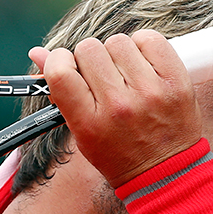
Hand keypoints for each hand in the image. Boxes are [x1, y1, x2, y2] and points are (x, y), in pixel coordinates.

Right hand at [30, 31, 202, 187]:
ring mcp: (150, 92)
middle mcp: (118, 105)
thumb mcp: (82, 130)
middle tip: (100, 78)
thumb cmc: (118, 153)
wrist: (166, 173)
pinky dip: (143, 47)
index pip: (60, 71)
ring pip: (118, 41)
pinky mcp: (175, 81)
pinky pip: (150, 39)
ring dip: (117, 53)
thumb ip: (61, 91)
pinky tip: (142, 66)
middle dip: (90, 59)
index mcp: (89, 123)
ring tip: (124, 75)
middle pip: (89, 49)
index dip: (59, 60)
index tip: (66, 65)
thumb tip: (37, 52)